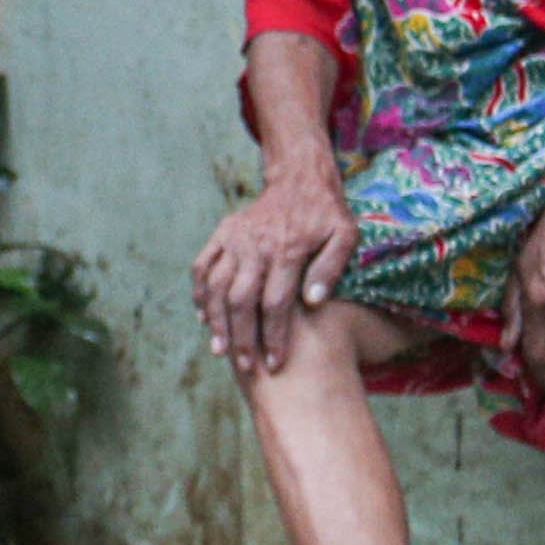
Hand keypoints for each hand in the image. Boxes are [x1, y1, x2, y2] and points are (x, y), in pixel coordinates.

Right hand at [194, 166, 358, 375]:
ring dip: (216, 321)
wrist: (299, 177)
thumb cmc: (327, 213)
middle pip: (241, 300)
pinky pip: (202, 266)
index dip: (274, 337)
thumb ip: (331, 268)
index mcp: (288, 250)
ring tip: (220, 350)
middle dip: (241, 338)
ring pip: (216, 286)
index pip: (276, 303)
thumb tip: (313, 302)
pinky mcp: (223, 233)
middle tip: (245, 367)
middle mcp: (256, 245)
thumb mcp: (345, 235)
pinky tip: (204, 317)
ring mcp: (235, 239)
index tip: (275, 363)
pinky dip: (199, 293)